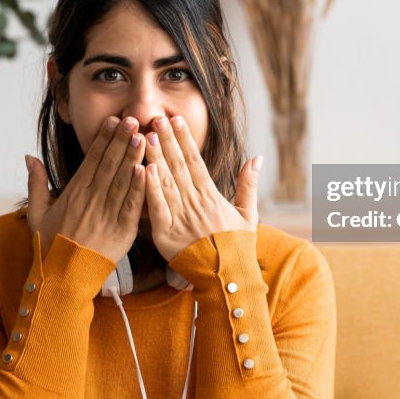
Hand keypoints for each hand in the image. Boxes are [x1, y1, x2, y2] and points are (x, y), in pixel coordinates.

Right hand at [25, 116, 146, 261]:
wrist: (62, 279)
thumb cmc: (50, 247)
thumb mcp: (36, 214)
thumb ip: (35, 183)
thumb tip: (29, 156)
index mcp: (74, 193)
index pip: (92, 160)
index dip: (104, 139)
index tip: (113, 120)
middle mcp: (91, 200)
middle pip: (109, 164)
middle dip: (121, 140)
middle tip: (132, 118)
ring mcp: (107, 215)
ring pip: (122, 180)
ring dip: (133, 157)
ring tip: (143, 136)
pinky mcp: (122, 231)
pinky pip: (131, 205)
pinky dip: (139, 187)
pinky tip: (145, 170)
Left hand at [143, 115, 260, 260]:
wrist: (228, 281)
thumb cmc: (237, 248)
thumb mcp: (248, 215)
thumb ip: (249, 184)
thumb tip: (256, 157)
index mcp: (212, 196)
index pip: (195, 161)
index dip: (185, 139)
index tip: (176, 119)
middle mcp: (196, 204)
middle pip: (178, 166)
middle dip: (166, 140)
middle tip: (155, 117)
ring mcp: (180, 219)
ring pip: (165, 182)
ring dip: (155, 157)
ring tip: (145, 136)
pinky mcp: (166, 236)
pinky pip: (157, 208)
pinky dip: (151, 189)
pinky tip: (143, 170)